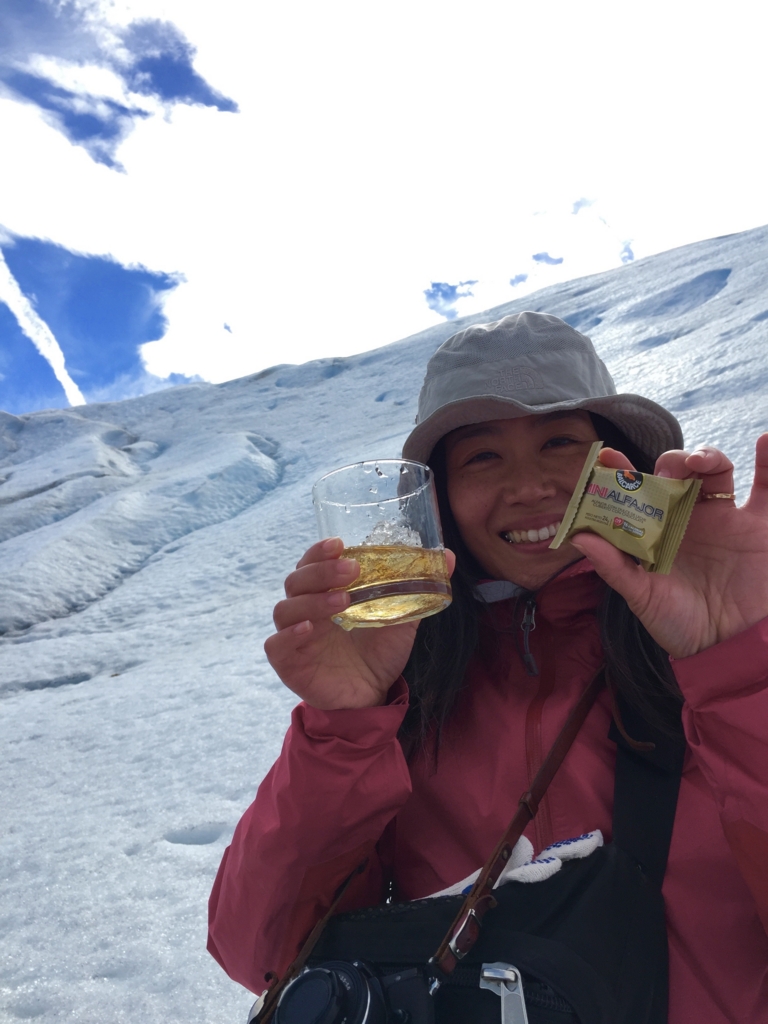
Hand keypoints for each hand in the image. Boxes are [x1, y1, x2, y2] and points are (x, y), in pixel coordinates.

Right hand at [264, 537, 455, 709]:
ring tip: (343, 600)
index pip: (311, 563)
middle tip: (350, 569)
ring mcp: (295, 635)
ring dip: (312, 600)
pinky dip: (290, 634)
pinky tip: (310, 628)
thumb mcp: (402, 618)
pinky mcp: (289, 662)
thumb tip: (448, 556)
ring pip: (286, 608)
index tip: (340, 543)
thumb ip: (417, 587)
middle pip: (296, 581)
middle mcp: (305, 610)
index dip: (320, 551)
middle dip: (321, 571)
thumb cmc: (379, 653)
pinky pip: (277, 644)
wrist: (373, 696)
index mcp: (324, 592)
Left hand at [569, 435, 767, 657]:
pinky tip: (766, 439)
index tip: (606, 456)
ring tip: (699, 462)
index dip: (620, 470)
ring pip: (714, 471)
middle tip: (665, 477)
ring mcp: (723, 517)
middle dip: (668, 464)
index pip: (634, 492)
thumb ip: (613, 567)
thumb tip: (577, 539)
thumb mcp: (642, 598)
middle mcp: (686, 517)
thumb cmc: (676, 624)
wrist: (727, 647)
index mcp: (654, 529)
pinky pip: (767, 488)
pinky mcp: (758, 526)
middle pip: (675, 473)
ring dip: (706, 456)